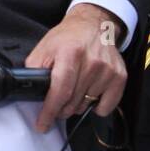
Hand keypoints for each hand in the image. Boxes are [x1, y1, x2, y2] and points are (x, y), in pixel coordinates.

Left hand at [27, 3, 127, 130]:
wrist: (92, 26)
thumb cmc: (65, 38)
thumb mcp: (43, 48)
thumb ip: (34, 69)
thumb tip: (30, 91)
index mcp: (70, 54)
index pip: (60, 90)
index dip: (49, 111)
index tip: (42, 124)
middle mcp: (92, 62)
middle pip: (72, 101)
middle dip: (60, 108)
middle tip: (55, 103)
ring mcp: (107, 71)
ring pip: (86, 105)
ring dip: (75, 105)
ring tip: (72, 91)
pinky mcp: (120, 77)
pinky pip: (106, 106)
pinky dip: (95, 107)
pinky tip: (88, 95)